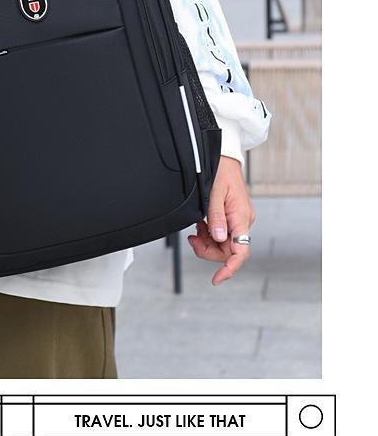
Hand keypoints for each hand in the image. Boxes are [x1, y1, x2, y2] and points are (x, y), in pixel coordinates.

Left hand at [187, 156, 255, 285]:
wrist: (224, 156)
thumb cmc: (220, 170)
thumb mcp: (214, 193)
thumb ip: (216, 217)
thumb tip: (218, 239)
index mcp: (241, 218)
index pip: (241, 252)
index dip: (230, 268)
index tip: (216, 279)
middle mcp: (242, 221)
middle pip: (228, 251)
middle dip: (209, 250)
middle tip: (192, 239)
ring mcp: (237, 219)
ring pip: (223, 244)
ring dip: (207, 242)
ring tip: (195, 231)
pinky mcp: (231, 216)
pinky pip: (221, 234)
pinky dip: (208, 234)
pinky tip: (200, 225)